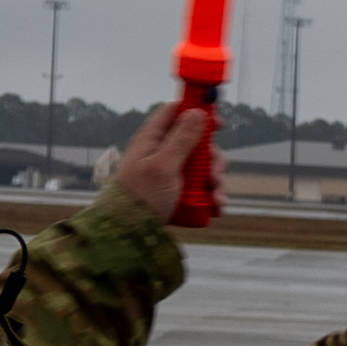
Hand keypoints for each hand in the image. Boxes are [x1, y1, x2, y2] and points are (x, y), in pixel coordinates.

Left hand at [106, 97, 225, 225]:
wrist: (129, 233)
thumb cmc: (139, 198)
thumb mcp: (162, 166)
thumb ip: (181, 139)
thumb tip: (196, 112)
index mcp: (152, 140)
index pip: (174, 113)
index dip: (196, 111)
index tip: (217, 122)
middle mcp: (162, 154)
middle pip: (196, 144)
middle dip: (212, 159)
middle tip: (215, 172)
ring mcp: (171, 174)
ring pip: (202, 168)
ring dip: (215, 182)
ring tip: (217, 198)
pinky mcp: (178, 193)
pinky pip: (201, 189)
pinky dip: (211, 197)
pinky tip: (215, 206)